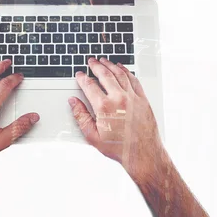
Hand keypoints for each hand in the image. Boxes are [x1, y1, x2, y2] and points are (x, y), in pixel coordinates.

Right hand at [69, 57, 163, 181]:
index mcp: (104, 107)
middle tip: (91, 61)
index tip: (79, 75)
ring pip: (120, 74)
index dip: (82, 78)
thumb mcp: (92, 136)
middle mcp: (119, 99)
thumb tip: (73, 102)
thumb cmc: (119, 147)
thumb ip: (81, 116)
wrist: (143, 155)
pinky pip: (134, 80)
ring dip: (110, 65)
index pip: (89, 85)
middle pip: (105, 75)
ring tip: (104, 61)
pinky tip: (122, 69)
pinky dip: (126, 71)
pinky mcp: (143, 99)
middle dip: (96, 66)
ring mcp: (132, 98)